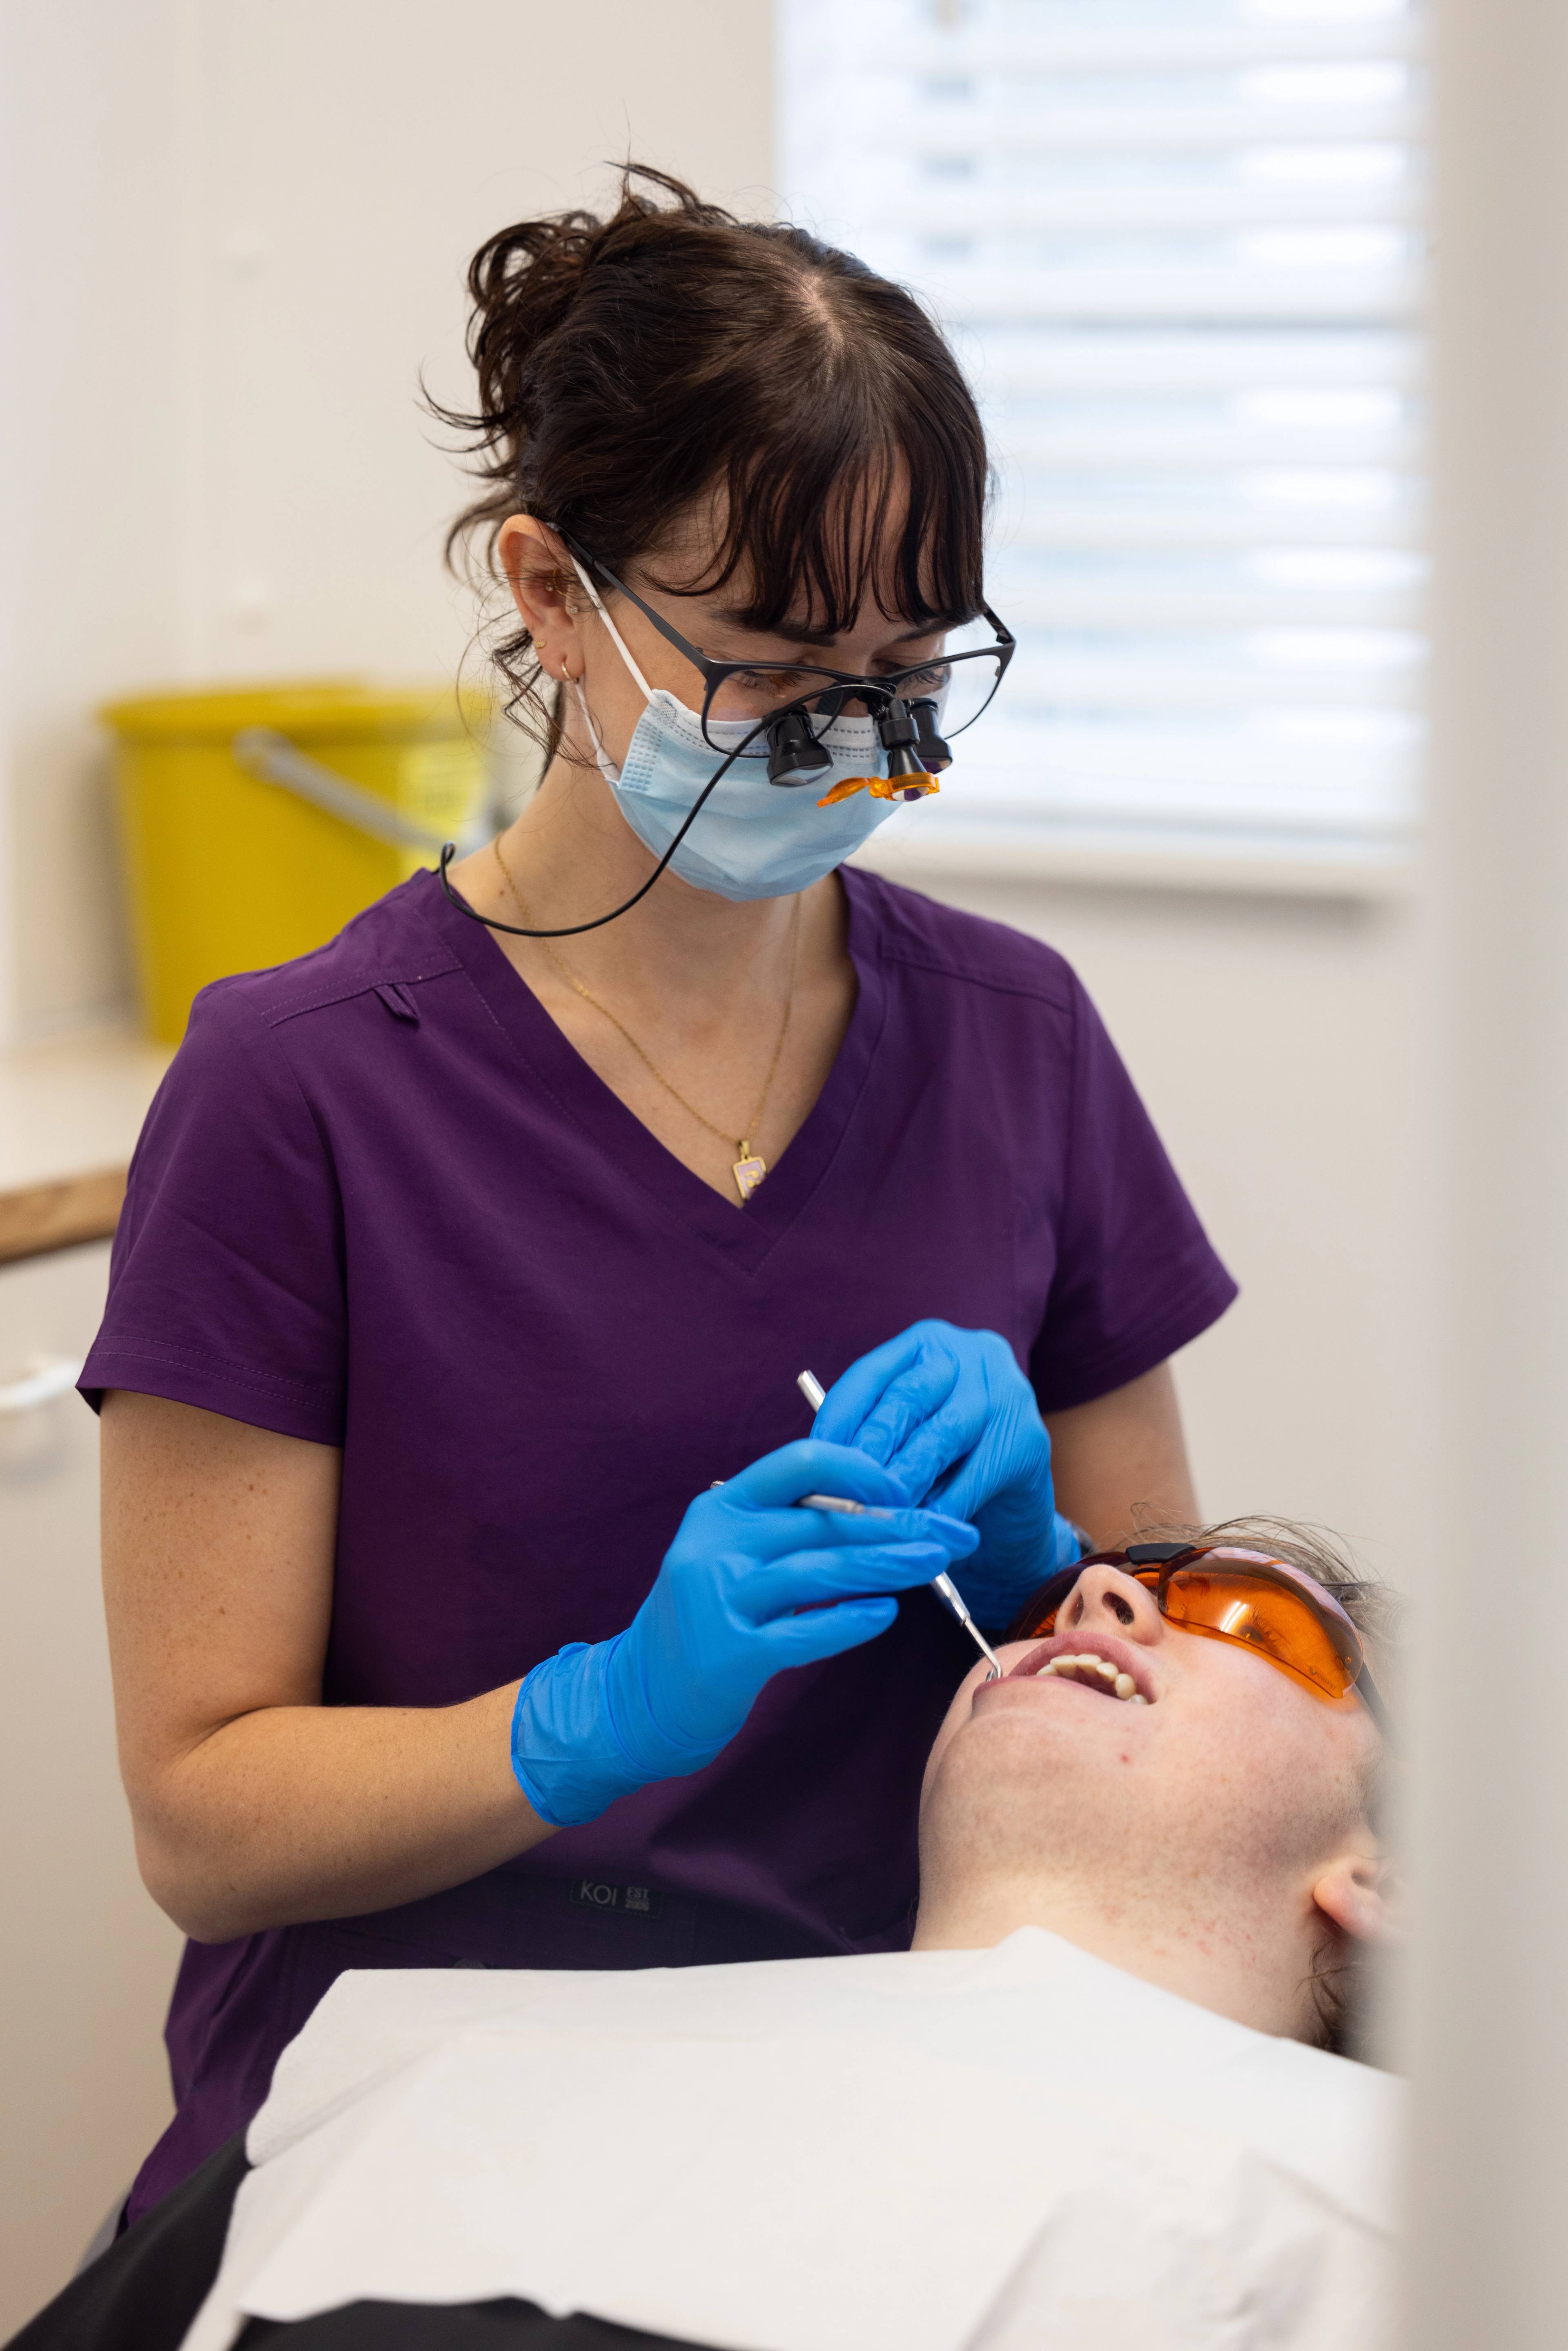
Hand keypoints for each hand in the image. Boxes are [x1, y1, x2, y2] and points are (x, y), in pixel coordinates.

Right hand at [510, 1439, 979, 1826]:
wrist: (639, 1693)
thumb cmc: (705, 1618)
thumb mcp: (733, 1555)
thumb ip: (790, 1530)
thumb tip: (883, 1514)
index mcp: (721, 1508)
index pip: (800, 1462)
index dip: (860, 1468)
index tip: (906, 1489)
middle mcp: (716, 1544)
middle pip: (824, 1520)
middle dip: (900, 1524)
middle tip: (954, 1533)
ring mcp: (719, 1598)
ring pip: (821, 1570)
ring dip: (889, 1565)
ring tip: (936, 1564)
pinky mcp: (729, 1655)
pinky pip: (804, 1632)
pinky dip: (850, 1621)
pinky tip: (886, 1615)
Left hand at [810, 1322, 1083, 1628]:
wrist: (1007, 1522)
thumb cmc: (940, 1475)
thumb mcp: (900, 1444)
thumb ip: (869, 1438)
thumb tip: (816, 1459)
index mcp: (929, 1345)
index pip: (872, 1373)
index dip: (839, 1417)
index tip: (811, 1457)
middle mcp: (972, 1355)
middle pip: (907, 1398)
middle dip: (871, 1449)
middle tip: (842, 1490)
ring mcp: (1008, 1392)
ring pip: (941, 1435)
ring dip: (904, 1478)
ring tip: (877, 1511)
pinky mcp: (1031, 1439)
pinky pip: (976, 1475)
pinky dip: (944, 1506)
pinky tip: (920, 1530)